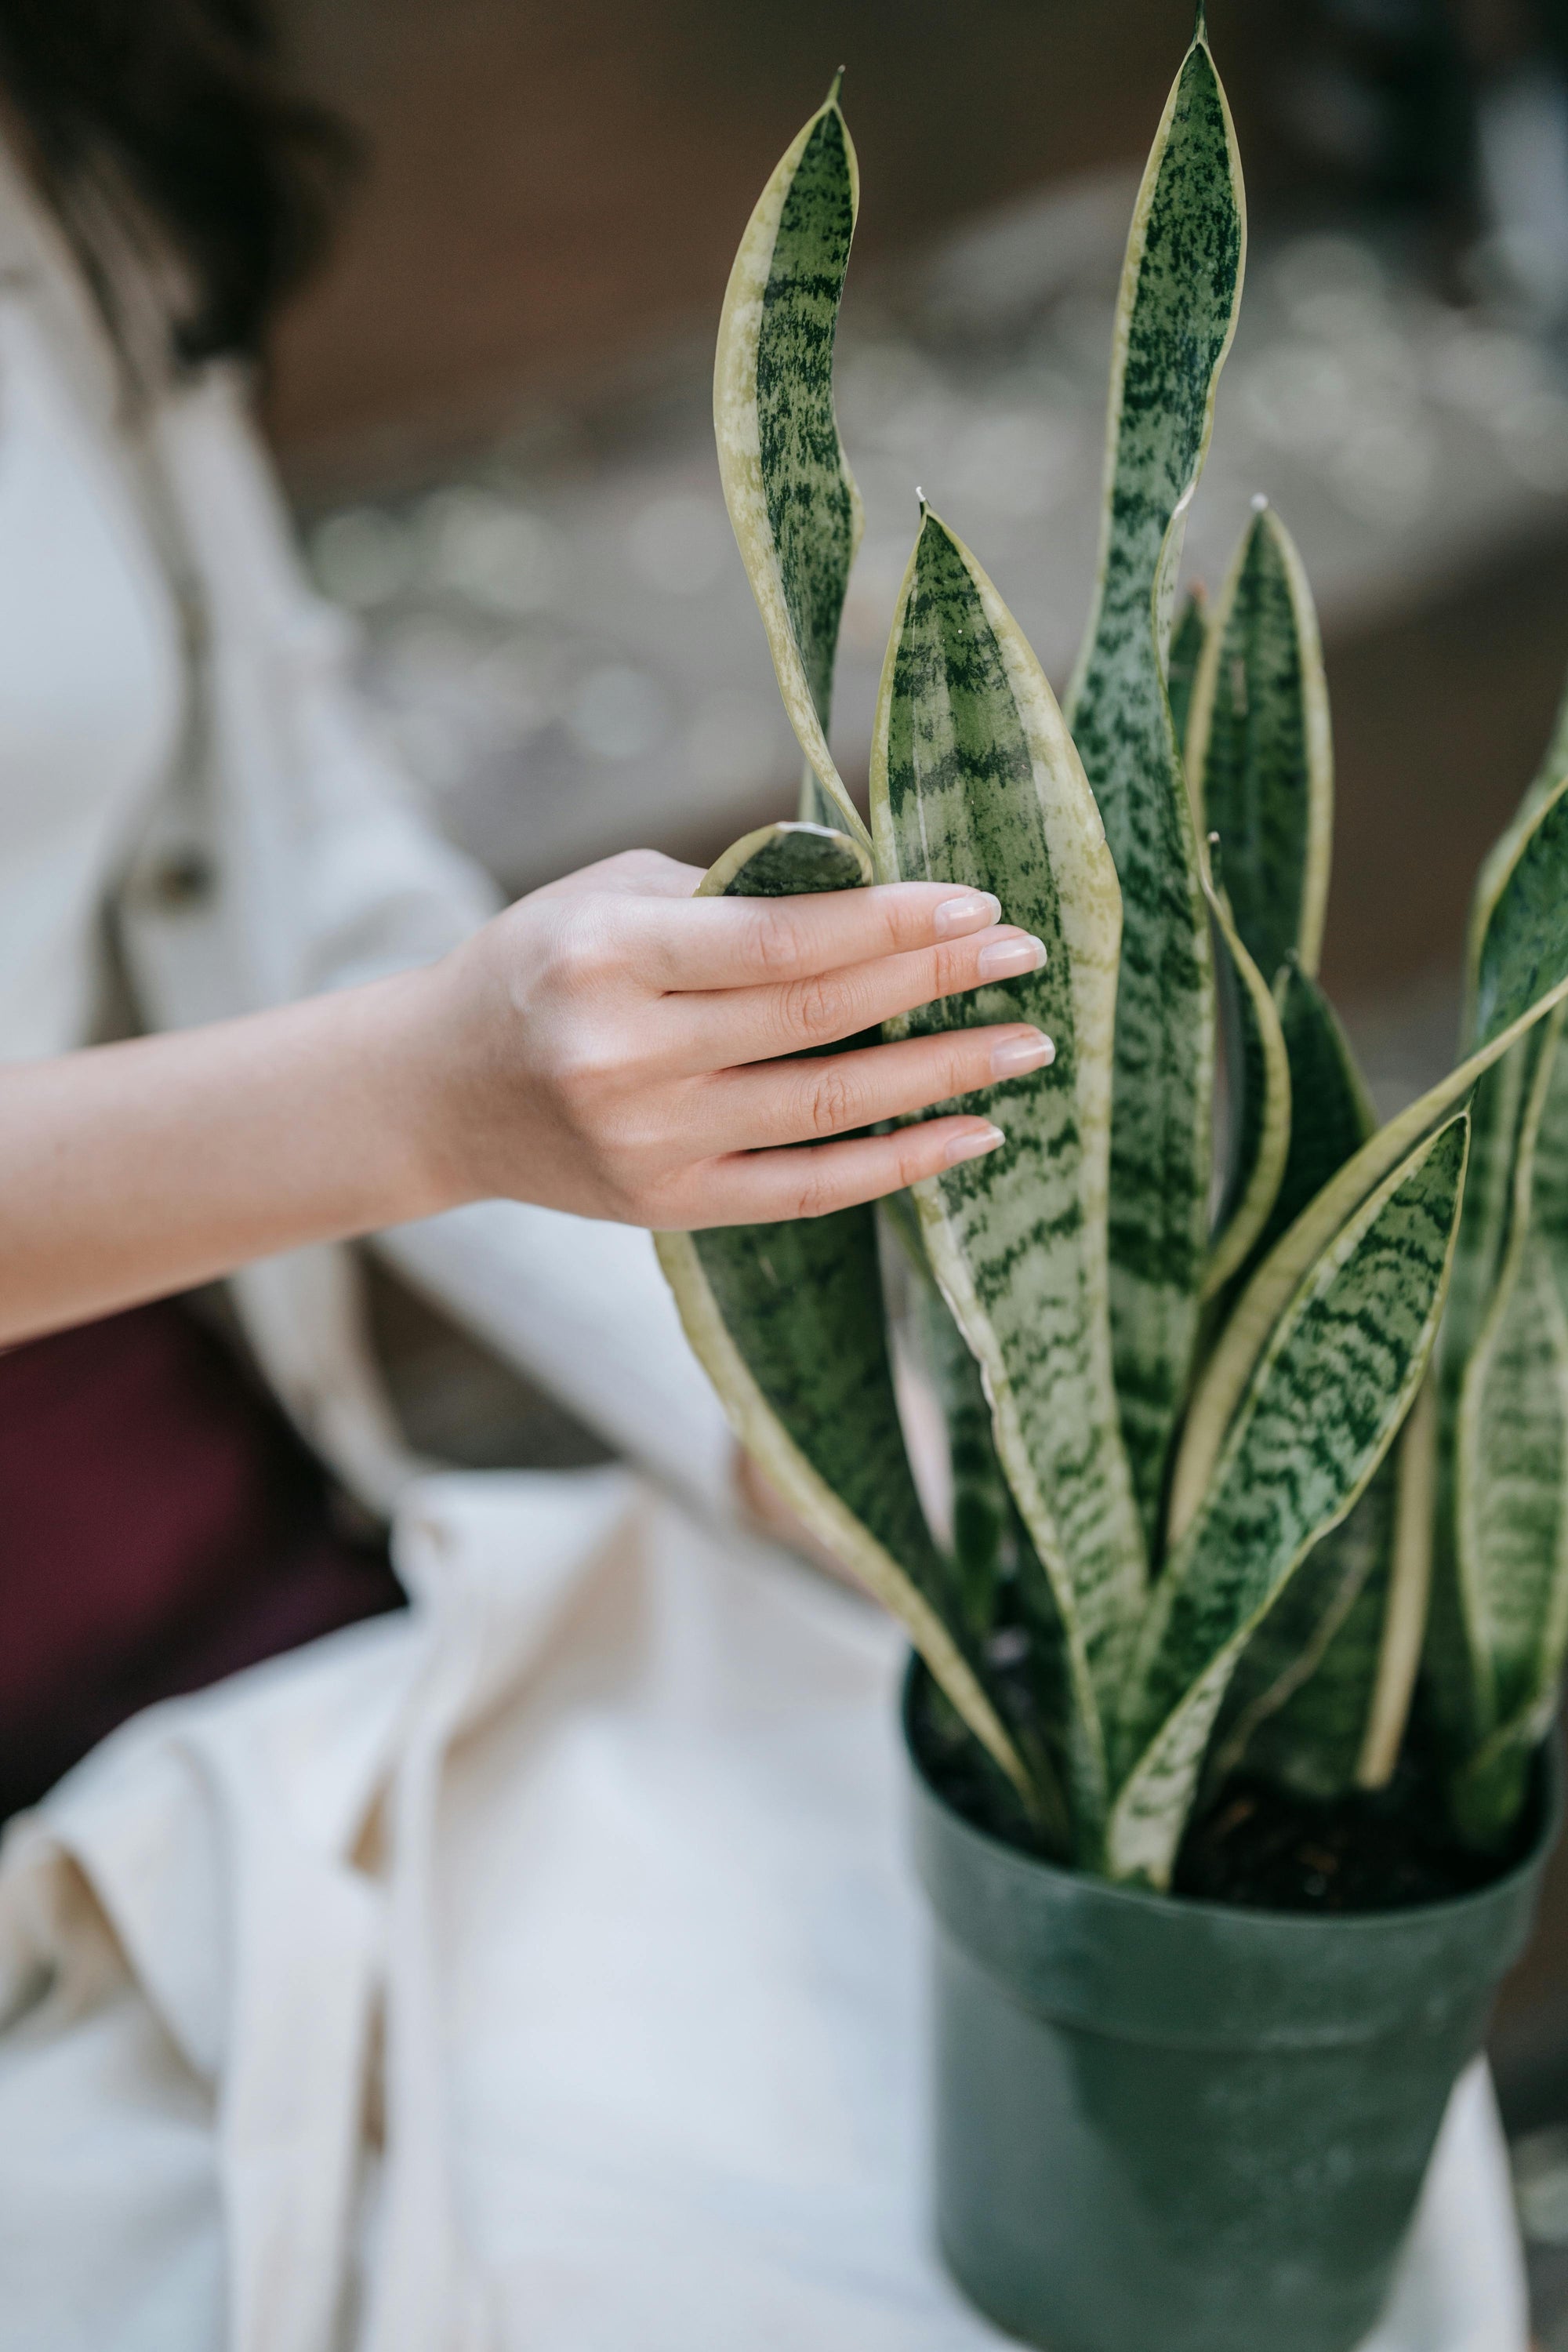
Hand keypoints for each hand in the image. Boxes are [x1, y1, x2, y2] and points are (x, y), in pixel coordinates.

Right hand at [427, 847, 1054, 1227]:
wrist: (436, 1091)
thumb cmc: (538, 966)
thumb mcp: (606, 897)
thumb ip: (727, 895)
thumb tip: (873, 891)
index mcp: (607, 956)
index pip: (780, 939)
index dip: (889, 922)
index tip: (976, 901)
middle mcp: (624, 1055)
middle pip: (816, 1017)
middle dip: (935, 979)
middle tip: (1026, 955)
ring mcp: (647, 1142)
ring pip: (826, 1107)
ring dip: (942, 1075)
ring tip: (1025, 1045)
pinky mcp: (667, 1205)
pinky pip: (806, 1190)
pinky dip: (897, 1165)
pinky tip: (972, 1136)